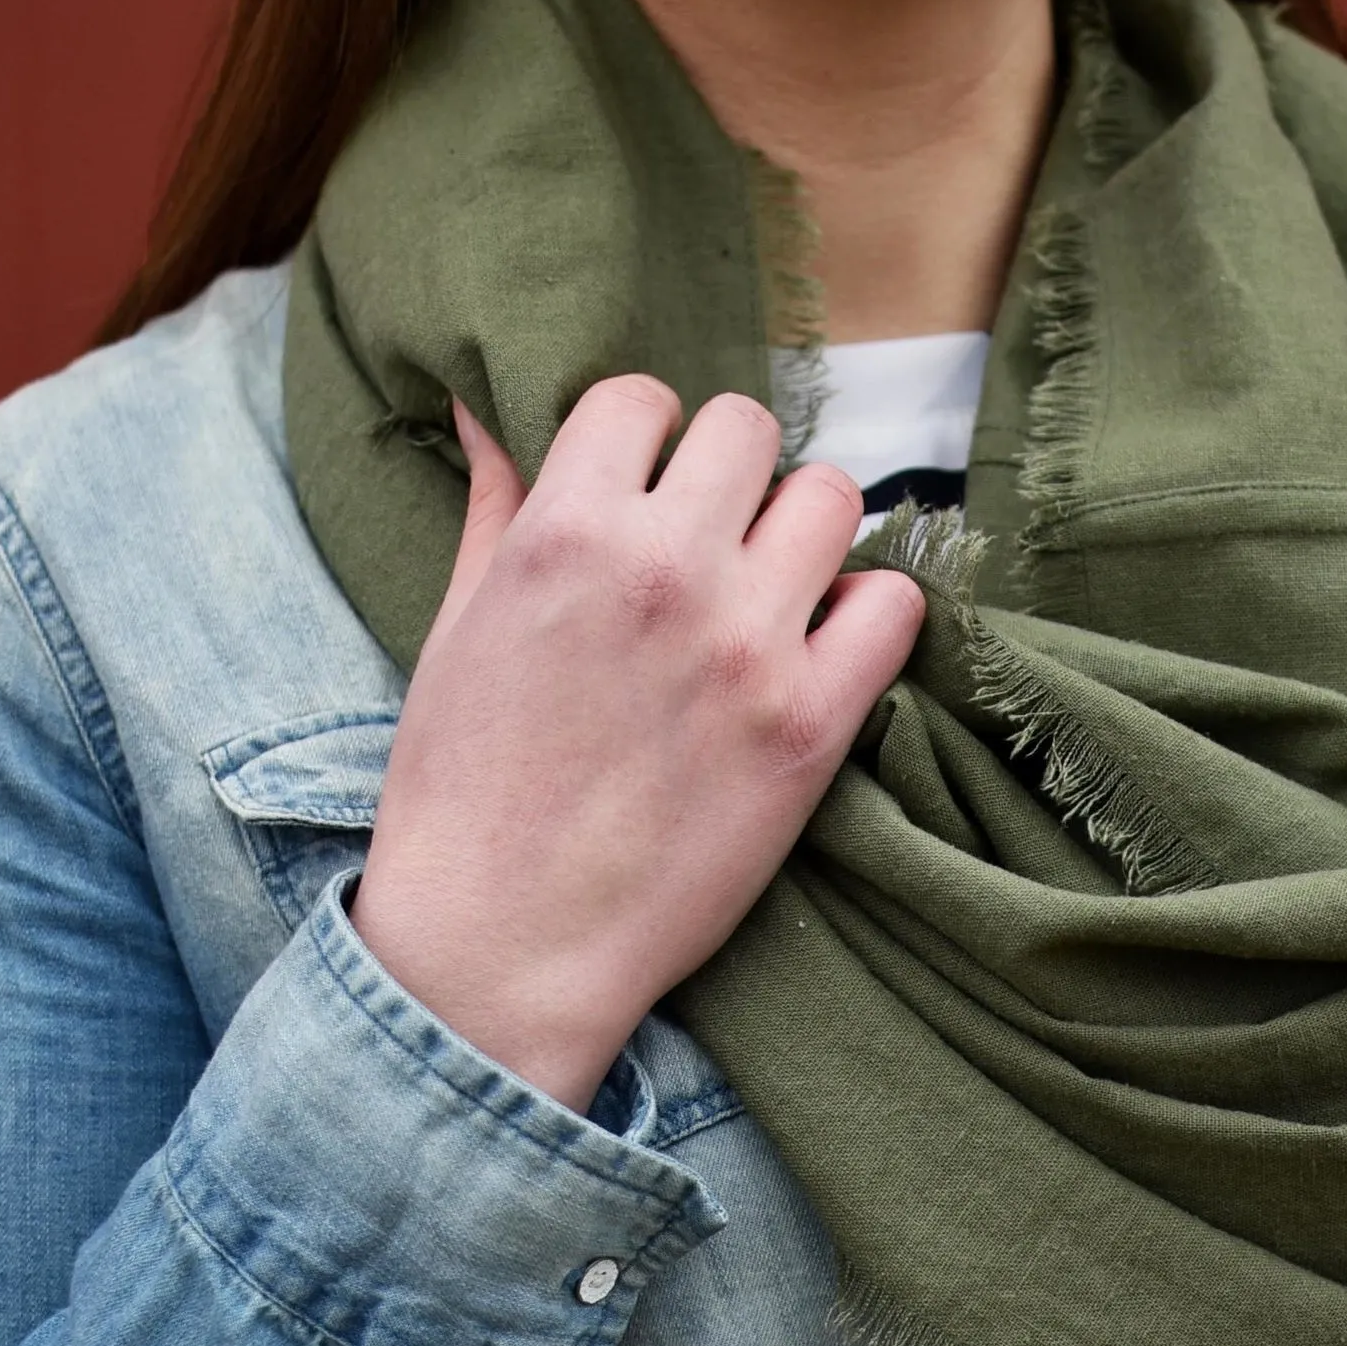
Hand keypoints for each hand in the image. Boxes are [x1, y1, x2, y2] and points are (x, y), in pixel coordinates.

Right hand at [350, 377, 924, 1110]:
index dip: (644, 440)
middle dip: (728, 474)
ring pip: (833, 497)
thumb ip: (494, 505)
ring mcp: (748, 644)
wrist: (504, 946)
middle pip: (748, 429)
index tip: (645, 489)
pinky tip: (821, 651)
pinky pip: (893, 607)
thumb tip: (481, 404)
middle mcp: (664, 569)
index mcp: (564, 533)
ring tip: (770, 591)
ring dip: (802, 533)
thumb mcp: (453, 628)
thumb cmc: (462, 792)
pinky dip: (867, 618)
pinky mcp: (812, 724)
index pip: (641, 399)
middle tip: (711, 540)